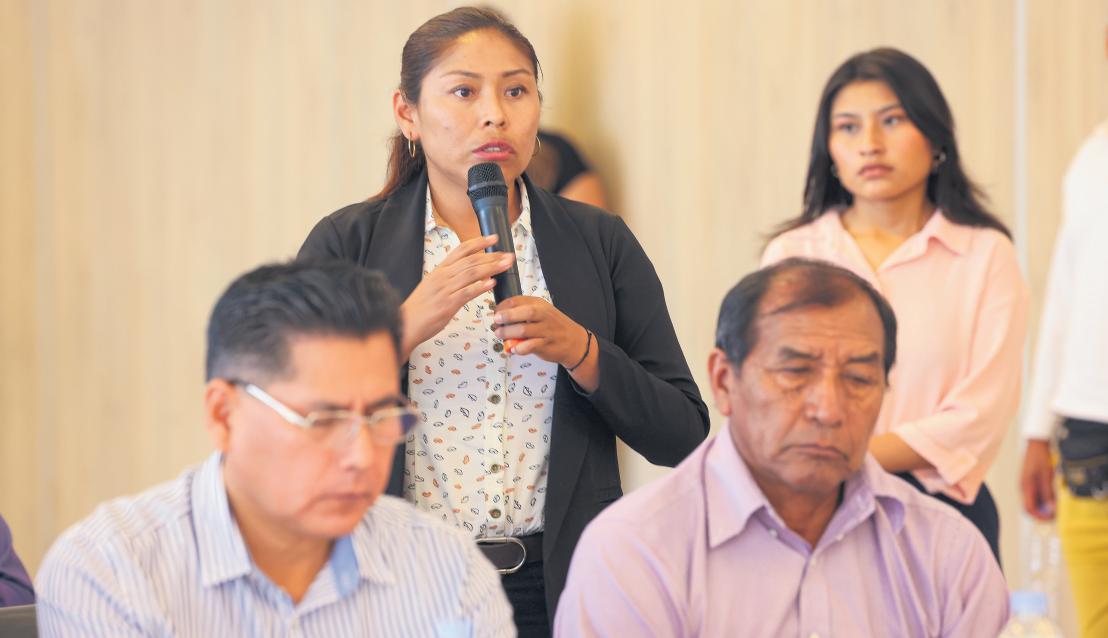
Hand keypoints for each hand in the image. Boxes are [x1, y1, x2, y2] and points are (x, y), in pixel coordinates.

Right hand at [400, 235, 513, 358]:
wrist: (405, 323)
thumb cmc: (421, 308)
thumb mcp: (434, 287)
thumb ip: (453, 279)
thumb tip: (476, 275)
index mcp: (439, 270)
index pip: (461, 250)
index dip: (479, 242)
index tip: (494, 238)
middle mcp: (442, 276)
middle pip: (470, 260)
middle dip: (492, 256)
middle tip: (508, 254)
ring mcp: (444, 290)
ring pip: (471, 273)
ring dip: (491, 268)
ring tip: (506, 265)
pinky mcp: (446, 304)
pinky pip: (466, 293)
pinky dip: (480, 286)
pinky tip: (492, 283)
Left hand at [492, 296, 588, 367]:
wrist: (574, 342)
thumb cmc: (553, 326)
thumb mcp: (541, 312)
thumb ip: (523, 311)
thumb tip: (499, 314)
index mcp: (539, 304)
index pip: (518, 300)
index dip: (503, 306)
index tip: (495, 312)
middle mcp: (544, 315)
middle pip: (524, 312)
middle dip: (507, 316)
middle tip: (496, 321)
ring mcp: (546, 330)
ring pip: (524, 330)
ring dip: (508, 333)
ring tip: (500, 335)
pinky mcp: (546, 345)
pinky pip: (530, 346)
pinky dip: (519, 348)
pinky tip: (513, 349)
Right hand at [1020, 439, 1055, 519]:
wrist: (1036, 445)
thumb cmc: (1040, 457)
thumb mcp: (1047, 476)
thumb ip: (1048, 493)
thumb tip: (1051, 508)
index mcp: (1026, 487)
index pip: (1029, 508)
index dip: (1039, 516)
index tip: (1051, 519)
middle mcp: (1024, 487)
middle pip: (1030, 507)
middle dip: (1041, 514)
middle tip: (1054, 516)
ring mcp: (1026, 485)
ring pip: (1033, 502)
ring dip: (1043, 507)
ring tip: (1055, 507)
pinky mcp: (1030, 482)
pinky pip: (1035, 495)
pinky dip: (1043, 500)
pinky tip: (1052, 498)